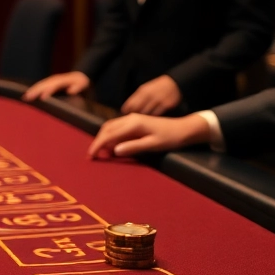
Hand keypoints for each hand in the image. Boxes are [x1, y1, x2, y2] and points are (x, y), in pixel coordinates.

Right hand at [22, 71, 90, 102]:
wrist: (81, 75)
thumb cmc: (82, 82)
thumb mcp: (83, 84)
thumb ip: (78, 87)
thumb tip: (71, 91)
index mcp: (62, 80)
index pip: (53, 86)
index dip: (48, 91)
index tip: (42, 98)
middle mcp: (54, 79)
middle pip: (43, 84)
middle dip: (35, 91)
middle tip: (27, 97)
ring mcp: (51, 80)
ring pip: (40, 84)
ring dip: (32, 90)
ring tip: (25, 97)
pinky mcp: (49, 83)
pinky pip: (40, 86)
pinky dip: (34, 89)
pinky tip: (29, 94)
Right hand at [87, 113, 210, 158]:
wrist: (184, 129)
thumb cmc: (170, 138)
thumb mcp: (153, 145)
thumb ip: (133, 147)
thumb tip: (114, 151)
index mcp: (133, 124)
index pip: (109, 134)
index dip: (98, 145)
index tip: (91, 156)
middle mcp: (130, 118)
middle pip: (106, 128)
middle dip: (97, 141)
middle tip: (92, 156)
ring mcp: (132, 118)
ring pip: (110, 127)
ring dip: (103, 138)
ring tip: (101, 152)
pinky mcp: (135, 122)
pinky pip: (118, 128)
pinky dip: (111, 136)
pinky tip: (113, 146)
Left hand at [120, 75, 181, 115]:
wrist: (174, 83)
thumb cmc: (156, 88)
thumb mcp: (145, 89)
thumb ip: (136, 98)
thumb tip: (125, 110)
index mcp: (143, 90)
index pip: (131, 103)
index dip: (127, 111)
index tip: (125, 115)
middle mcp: (151, 95)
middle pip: (138, 109)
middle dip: (134, 115)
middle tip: (133, 120)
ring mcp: (159, 100)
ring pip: (147, 113)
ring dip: (144, 117)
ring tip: (142, 120)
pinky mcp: (167, 105)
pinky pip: (157, 114)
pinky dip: (153, 117)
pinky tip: (152, 119)